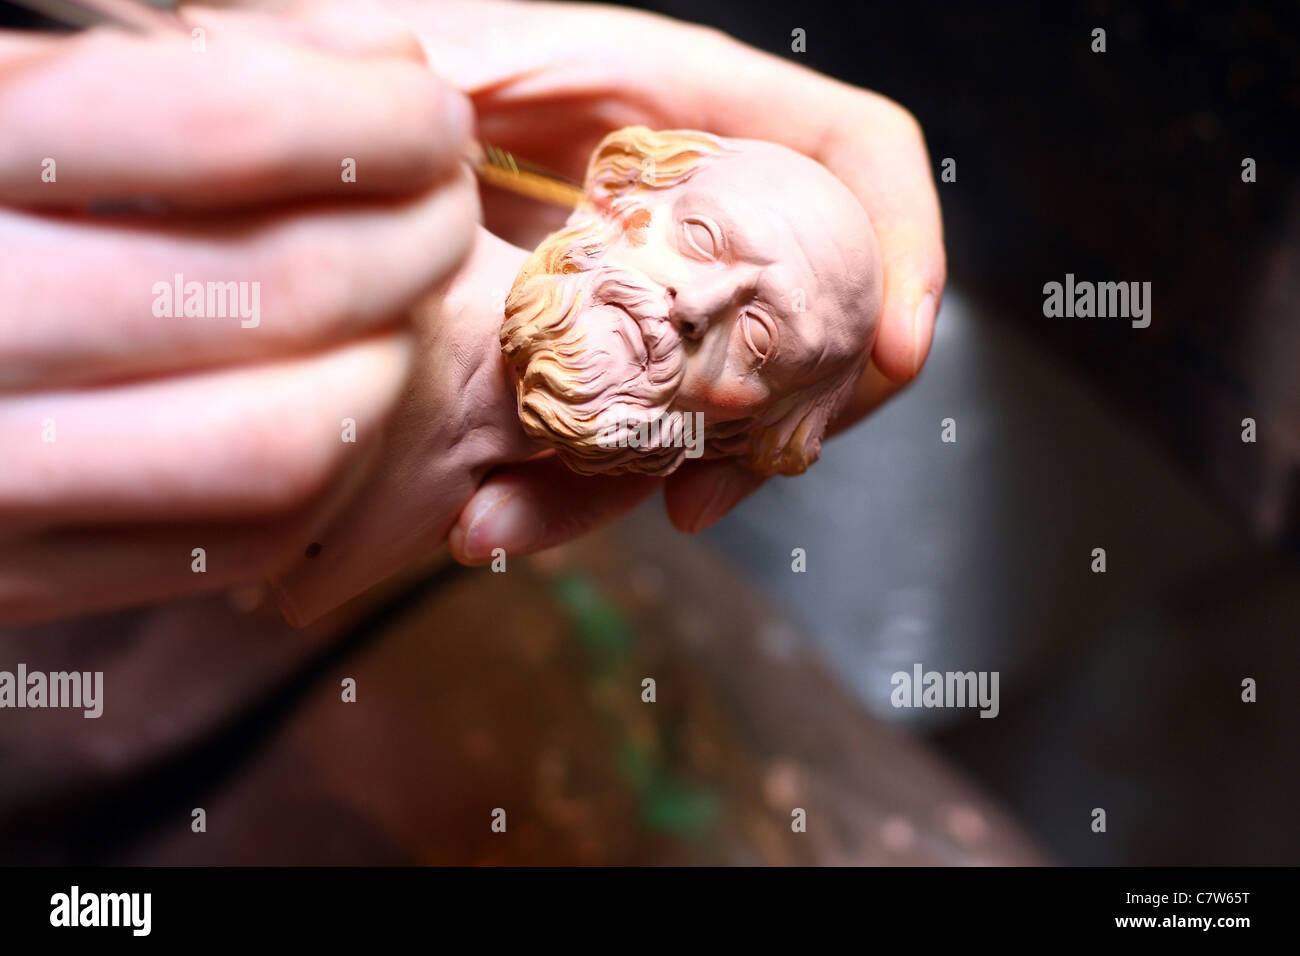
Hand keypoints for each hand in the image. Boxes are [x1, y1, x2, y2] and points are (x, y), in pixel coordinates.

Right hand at [0, 9, 476, 622]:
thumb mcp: (11, 104)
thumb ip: (179, 75)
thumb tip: (386, 64)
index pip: (211, 125)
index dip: (368, 118)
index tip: (433, 114)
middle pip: (281, 290)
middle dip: (414, 236)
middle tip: (444, 204)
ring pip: (285, 439)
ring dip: (386, 358)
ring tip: (397, 304)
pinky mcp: (26, 578)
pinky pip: (250, 534)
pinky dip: (335, 462)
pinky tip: (334, 392)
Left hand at [381, 0, 944, 559]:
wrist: (344, 178)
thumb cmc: (393, 91)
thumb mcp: (433, 48)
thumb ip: (455, 63)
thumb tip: (459, 96)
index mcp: (685, 107)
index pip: (852, 150)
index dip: (904, 241)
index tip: (903, 349)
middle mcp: (689, 208)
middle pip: (813, 305)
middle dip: (803, 407)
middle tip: (743, 474)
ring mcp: (650, 294)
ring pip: (713, 400)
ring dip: (680, 474)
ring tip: (622, 513)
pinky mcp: (596, 360)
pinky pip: (623, 436)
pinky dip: (578, 490)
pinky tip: (508, 518)